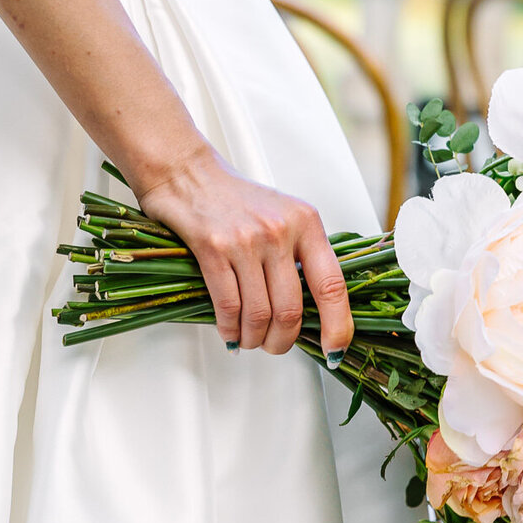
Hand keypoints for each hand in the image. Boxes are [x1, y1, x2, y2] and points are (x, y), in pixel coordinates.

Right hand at [135, 143, 354, 357]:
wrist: (185, 171)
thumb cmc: (234, 199)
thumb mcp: (282, 217)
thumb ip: (300, 257)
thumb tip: (312, 312)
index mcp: (306, 223)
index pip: (333, 286)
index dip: (337, 326)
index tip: (334, 350)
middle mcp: (280, 230)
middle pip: (291, 310)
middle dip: (282, 341)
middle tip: (274, 346)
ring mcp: (246, 239)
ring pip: (259, 313)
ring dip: (253, 338)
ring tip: (249, 340)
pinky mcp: (213, 247)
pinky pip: (228, 305)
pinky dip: (230, 329)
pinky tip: (230, 332)